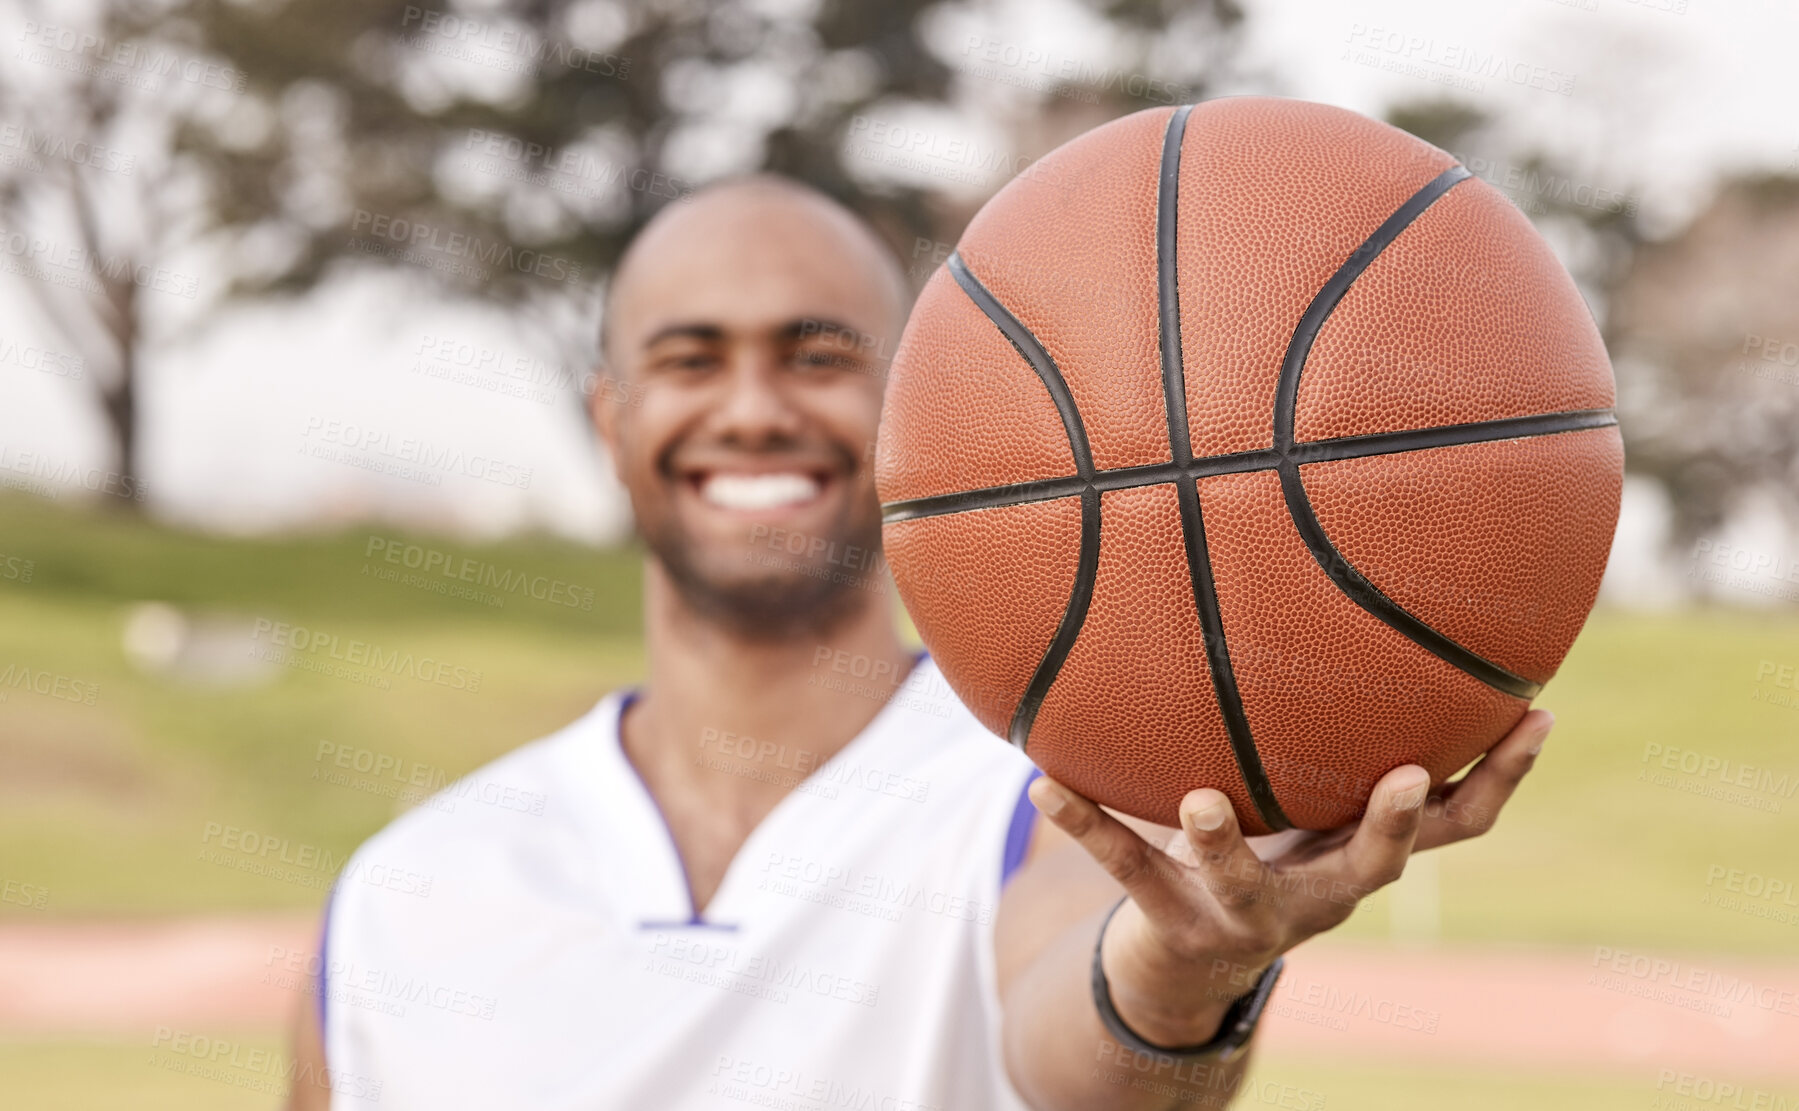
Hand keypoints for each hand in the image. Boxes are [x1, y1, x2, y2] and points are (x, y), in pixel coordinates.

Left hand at [1026, 708, 1553, 1045]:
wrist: (1193, 960)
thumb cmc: (1270, 854)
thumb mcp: (1317, 803)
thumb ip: (1347, 734)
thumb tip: (1392, 608)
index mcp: (1361, 854)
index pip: (1458, 825)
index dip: (1502, 777)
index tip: (1534, 717)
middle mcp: (1319, 893)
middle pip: (1373, 867)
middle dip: (1392, 824)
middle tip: (1404, 776)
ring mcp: (1242, 913)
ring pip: (1238, 882)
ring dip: (1223, 844)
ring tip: (1200, 800)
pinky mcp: (1168, 919)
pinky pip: (1121, 866)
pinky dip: (1083, 821)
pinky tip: (1040, 778)